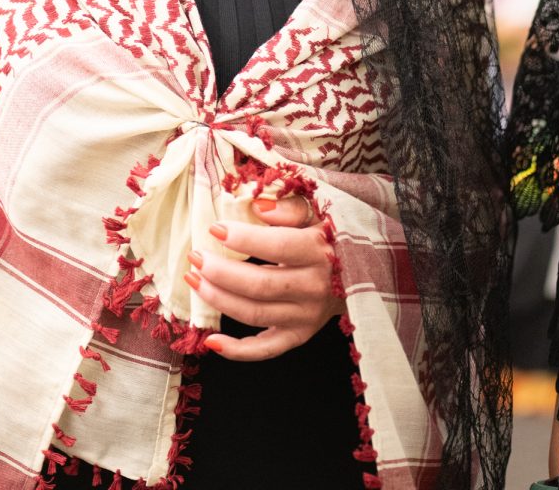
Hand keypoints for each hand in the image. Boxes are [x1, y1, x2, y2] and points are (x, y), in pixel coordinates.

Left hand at [184, 196, 344, 360]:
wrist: (364, 271)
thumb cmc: (332, 235)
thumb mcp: (320, 212)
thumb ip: (291, 207)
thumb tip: (257, 207)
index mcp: (318, 252)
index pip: (277, 247)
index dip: (243, 239)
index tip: (214, 228)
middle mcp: (314, 288)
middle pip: (259, 285)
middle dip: (220, 271)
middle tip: (195, 256)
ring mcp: (307, 316)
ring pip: (255, 314)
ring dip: (219, 300)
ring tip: (194, 280)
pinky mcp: (300, 335)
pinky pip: (267, 350)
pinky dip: (238, 351)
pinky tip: (212, 340)